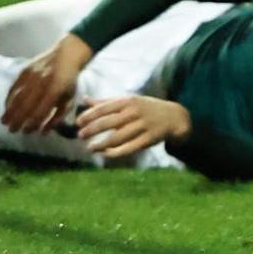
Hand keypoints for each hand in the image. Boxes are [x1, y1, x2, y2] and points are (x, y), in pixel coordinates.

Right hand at [0, 32, 92, 133]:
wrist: (66, 55)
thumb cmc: (69, 81)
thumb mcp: (69, 99)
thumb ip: (57, 117)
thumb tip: (43, 132)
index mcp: (55, 90)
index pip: (40, 111)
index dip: (32, 123)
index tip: (25, 132)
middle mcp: (42, 82)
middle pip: (26, 105)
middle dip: (17, 119)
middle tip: (11, 130)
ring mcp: (32, 75)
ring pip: (17, 96)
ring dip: (10, 111)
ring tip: (4, 122)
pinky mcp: (25, 70)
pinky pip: (14, 86)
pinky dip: (9, 98)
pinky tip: (6, 108)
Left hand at [75, 94, 191, 158]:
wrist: (174, 116)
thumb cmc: (146, 108)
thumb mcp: (129, 101)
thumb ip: (106, 102)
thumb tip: (84, 100)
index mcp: (129, 101)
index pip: (105, 108)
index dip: (90, 115)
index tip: (78, 122)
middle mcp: (135, 112)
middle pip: (109, 122)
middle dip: (92, 129)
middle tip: (80, 135)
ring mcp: (142, 126)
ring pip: (117, 137)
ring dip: (101, 144)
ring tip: (90, 148)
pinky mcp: (148, 139)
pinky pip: (128, 148)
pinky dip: (115, 152)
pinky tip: (105, 153)